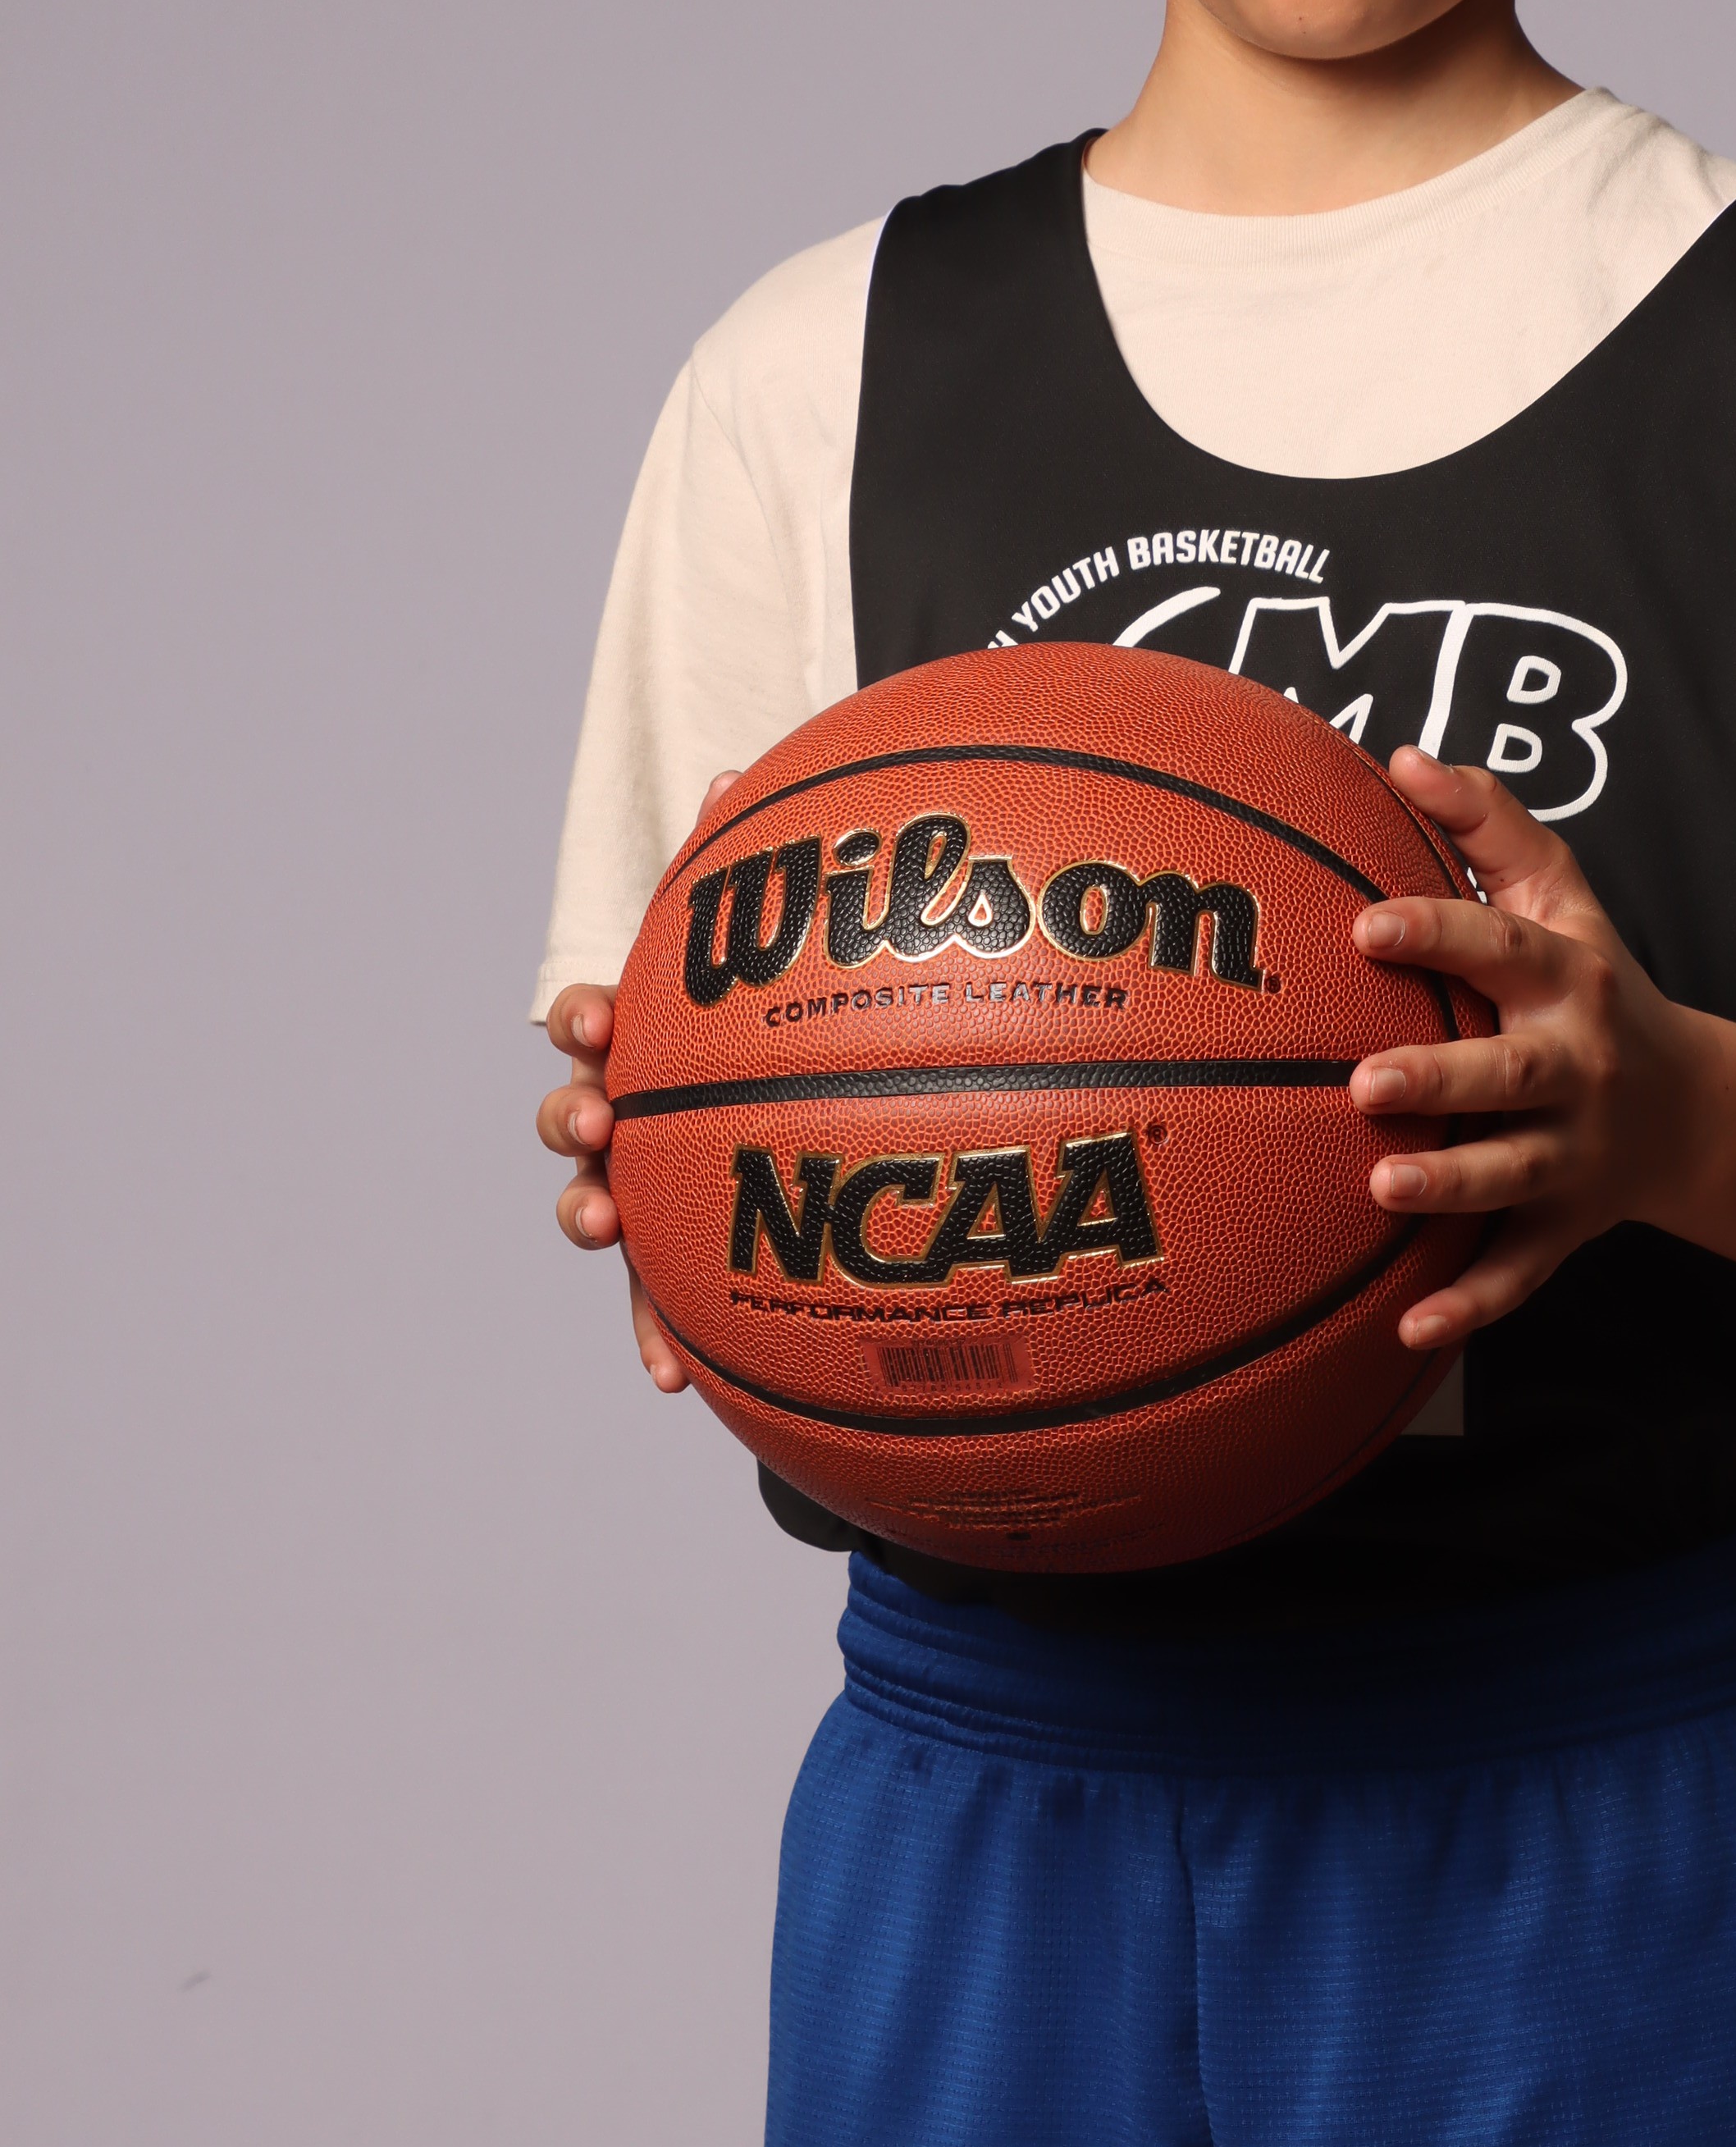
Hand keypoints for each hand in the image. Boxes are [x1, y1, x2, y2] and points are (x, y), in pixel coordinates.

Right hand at [535, 769, 741, 1389]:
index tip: (593, 1024)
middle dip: (568, 1117)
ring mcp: (636, 1180)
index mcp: (634, 1034)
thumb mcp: (755, 940)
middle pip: (569, 1113)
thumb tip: (746, 767)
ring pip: (591, 1203)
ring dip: (584, 1213)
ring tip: (597, 1225)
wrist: (756, 1081)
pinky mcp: (672, 1248)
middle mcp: (618, 1107)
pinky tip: (679, 1380)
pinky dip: (656, 1334)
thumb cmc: (751, 1004)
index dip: (583, 1021)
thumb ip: (743, 866)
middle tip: (591, 1118)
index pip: (587, 1019)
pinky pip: (657, 1297)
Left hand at [1350, 750, 1694, 1350]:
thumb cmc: (1591, 985)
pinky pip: (1519, 1274)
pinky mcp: (1567, 1226)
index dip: (1438, 933)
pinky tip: (1407, 1331)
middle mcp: (1575, 1067)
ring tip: (1383, 1186)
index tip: (1365, 926)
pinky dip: (1470, 1307)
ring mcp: (1575, 1153)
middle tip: (1366, 1081)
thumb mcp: (1562, 896)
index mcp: (1565, 981)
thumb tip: (1400, 757)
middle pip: (1512, 1071)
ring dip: (1453, 1185)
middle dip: (1444, 1077)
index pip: (1502, 948)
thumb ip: (1488, 823)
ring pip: (1513, 1176)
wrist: (1698, 1110)